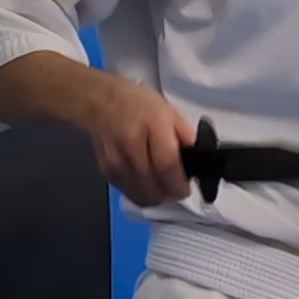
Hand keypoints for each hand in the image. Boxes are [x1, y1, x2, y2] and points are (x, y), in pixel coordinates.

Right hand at [72, 74, 195, 208]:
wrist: (100, 101)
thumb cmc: (138, 104)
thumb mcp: (170, 112)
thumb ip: (186, 136)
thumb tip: (198, 160)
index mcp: (153, 126)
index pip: (168, 166)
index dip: (179, 184)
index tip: (186, 187)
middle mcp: (132, 146)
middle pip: (155, 188)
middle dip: (170, 193)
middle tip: (175, 185)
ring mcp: (116, 162)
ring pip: (142, 197)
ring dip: (156, 196)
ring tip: (161, 184)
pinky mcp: (107, 172)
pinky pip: (130, 194)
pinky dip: (142, 192)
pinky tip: (146, 180)